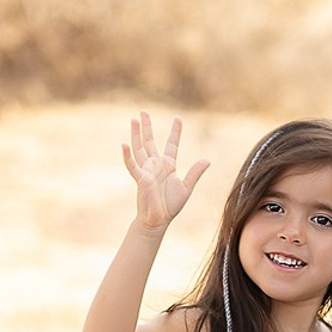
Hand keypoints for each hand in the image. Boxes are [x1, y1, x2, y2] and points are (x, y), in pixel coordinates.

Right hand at [121, 111, 208, 234]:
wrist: (158, 220)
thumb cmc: (170, 205)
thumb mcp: (186, 187)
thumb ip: (195, 173)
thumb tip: (207, 159)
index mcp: (168, 165)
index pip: (172, 144)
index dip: (175, 132)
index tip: (178, 118)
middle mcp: (156, 165)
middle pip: (150, 141)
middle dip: (147, 127)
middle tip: (144, 112)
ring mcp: (147, 170)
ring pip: (139, 148)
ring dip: (136, 134)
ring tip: (133, 120)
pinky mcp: (141, 179)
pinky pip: (133, 166)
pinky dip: (128, 156)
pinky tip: (123, 145)